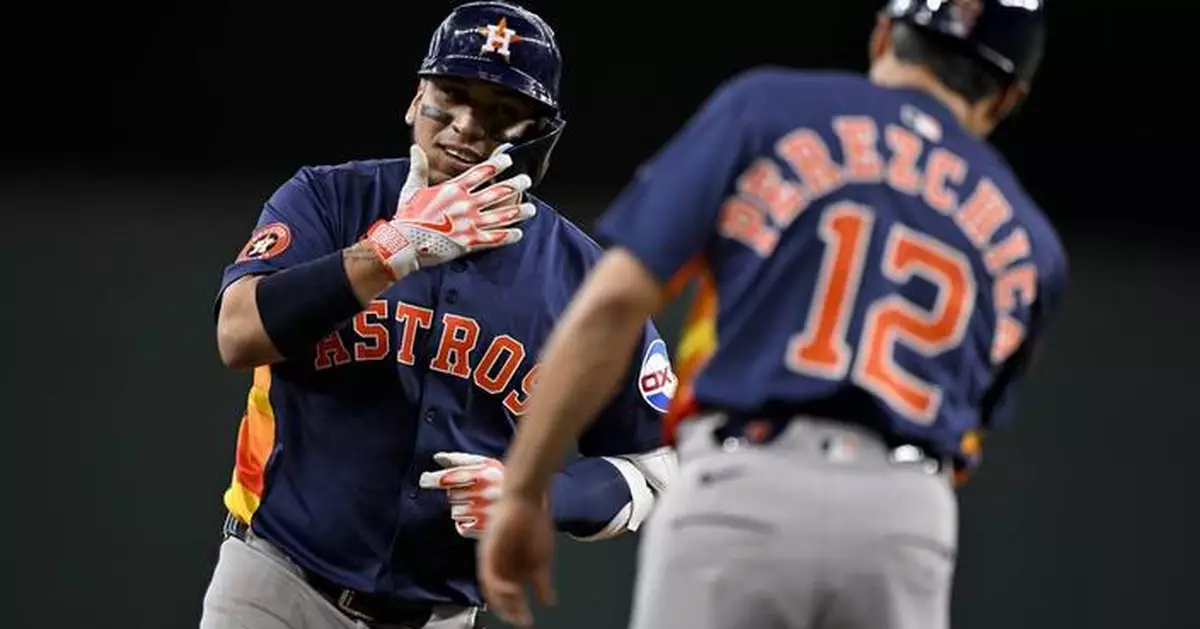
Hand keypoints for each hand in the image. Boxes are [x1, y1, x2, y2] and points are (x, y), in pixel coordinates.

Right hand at [364, 144, 535, 277]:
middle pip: (497, 193)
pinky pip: (494, 239)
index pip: (480, 173)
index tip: (508, 159)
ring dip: (518, 212)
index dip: (497, 165)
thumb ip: (418, 168)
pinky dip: (508, 236)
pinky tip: (519, 233)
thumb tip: (415, 148)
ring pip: (501, 216)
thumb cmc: (408, 216)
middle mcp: (466, 205)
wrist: (405, 243)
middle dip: (515, 186)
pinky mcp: (470, 243)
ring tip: (532, 209)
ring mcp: (470, 224)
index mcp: (453, 190)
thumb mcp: (412, 188)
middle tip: (527, 181)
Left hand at [418, 452, 505, 538]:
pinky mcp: (486, 530)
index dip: (435, 479)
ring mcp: (486, 514)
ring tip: (476, 505)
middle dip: (456, 493)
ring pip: (454, 512)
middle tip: (469, 492)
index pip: (452, 477)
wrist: (528, 505)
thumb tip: (437, 458)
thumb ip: (462, 460)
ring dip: (460, 509)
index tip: (425, 479)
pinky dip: (464, 524)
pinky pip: (461, 528)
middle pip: (451, 495)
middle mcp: (486, 493)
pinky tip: (476, 517)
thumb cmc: (503, 480)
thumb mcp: (487, 464)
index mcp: (486, 474)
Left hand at [478, 493, 556, 627]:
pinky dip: (499, 586)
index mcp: (510, 568)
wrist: (527, 500)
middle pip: (499, 596)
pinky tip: (512, 591)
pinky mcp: (486, 552)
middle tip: (522, 621)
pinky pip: (488, 575)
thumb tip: (549, 602)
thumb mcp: (543, 560)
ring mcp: (491, 559)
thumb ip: (542, 583)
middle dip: (510, 611)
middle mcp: (498, 566)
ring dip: (503, 602)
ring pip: (491, 589)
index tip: (527, 620)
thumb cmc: (536, 525)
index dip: (516, 610)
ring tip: (517, 612)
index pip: (509, 595)